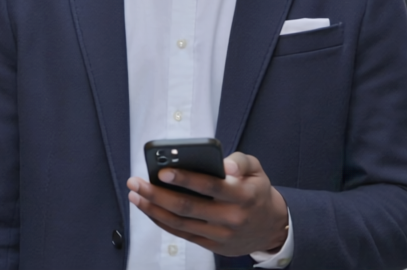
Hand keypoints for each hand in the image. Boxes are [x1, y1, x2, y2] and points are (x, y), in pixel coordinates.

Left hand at [127, 152, 288, 256]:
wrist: (271, 227)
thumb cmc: (257, 191)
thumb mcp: (257, 170)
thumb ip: (241, 161)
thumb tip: (224, 164)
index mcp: (242, 195)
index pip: (209, 187)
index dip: (184, 179)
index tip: (162, 171)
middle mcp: (230, 217)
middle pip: (187, 207)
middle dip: (157, 194)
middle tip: (136, 182)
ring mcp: (220, 235)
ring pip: (180, 223)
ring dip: (153, 209)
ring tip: (135, 194)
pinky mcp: (212, 245)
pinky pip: (182, 234)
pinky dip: (162, 221)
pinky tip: (149, 208)